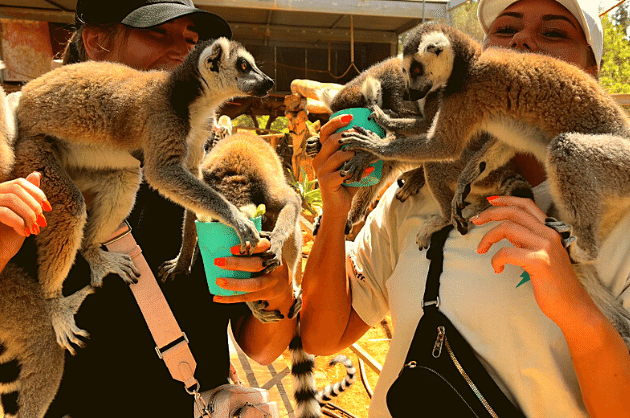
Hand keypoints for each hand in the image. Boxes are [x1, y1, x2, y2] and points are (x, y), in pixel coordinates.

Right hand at [0, 172, 50, 264]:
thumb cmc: (7, 238)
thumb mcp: (22, 216)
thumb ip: (28, 198)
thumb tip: (36, 174)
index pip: (20, 183)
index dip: (37, 193)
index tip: (48, 208)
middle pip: (17, 188)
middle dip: (34, 205)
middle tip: (41, 222)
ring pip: (12, 199)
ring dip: (28, 215)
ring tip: (34, 229)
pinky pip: (4, 212)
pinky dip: (18, 222)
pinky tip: (24, 233)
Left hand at [211, 239, 293, 310]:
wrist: (284, 283)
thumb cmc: (267, 261)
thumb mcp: (266, 250)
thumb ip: (253, 245)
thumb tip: (224, 238)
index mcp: (273, 251)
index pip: (264, 246)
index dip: (249, 247)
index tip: (231, 249)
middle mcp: (274, 267)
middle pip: (256, 265)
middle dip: (237, 264)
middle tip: (218, 262)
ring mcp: (270, 283)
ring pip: (253, 285)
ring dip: (235, 284)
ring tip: (218, 281)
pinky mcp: (265, 294)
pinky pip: (247, 297)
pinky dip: (231, 298)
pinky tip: (217, 297)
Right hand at [311, 114, 359, 220]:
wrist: (338, 207)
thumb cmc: (345, 184)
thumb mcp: (349, 165)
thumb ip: (354, 153)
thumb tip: (370, 137)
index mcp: (322, 153)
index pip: (325, 132)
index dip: (336, 122)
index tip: (350, 116)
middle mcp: (318, 160)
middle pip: (331, 140)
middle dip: (348, 135)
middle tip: (361, 135)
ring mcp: (321, 171)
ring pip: (338, 155)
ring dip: (353, 154)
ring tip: (363, 156)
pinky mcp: (326, 182)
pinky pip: (343, 172)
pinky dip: (359, 171)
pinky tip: (369, 170)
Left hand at [471, 196, 585, 325]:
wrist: (573, 306)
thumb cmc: (553, 283)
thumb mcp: (541, 254)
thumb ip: (526, 240)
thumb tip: (505, 229)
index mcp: (549, 230)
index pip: (526, 205)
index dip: (506, 200)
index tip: (489, 202)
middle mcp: (548, 234)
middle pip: (513, 212)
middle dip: (489, 214)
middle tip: (475, 221)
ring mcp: (545, 247)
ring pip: (507, 228)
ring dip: (487, 238)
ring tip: (481, 250)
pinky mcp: (539, 261)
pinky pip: (506, 252)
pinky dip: (495, 259)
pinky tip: (497, 269)